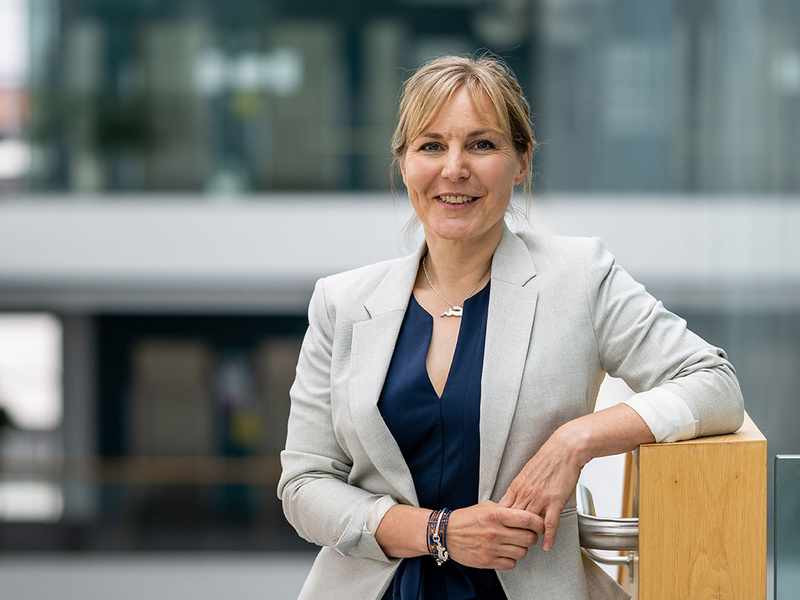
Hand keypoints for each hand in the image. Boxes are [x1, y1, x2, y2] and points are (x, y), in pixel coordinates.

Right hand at [446, 500, 543, 570]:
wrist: (445, 533)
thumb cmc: (465, 519)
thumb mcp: (486, 506)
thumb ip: (505, 509)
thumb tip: (522, 513)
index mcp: (496, 515)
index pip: (528, 520)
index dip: (538, 523)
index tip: (539, 524)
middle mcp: (496, 532)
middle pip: (529, 538)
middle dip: (531, 536)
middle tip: (527, 535)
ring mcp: (492, 548)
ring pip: (522, 552)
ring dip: (521, 548)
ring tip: (514, 544)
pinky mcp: (488, 561)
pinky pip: (511, 564)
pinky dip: (511, 559)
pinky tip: (505, 552)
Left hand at [498, 426, 585, 551]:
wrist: (565, 449)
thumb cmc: (548, 458)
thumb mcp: (527, 472)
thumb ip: (520, 486)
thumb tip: (514, 496)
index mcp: (517, 486)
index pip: (504, 509)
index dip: (501, 522)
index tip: (500, 530)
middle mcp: (526, 493)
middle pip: (514, 519)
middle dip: (512, 532)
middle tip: (512, 542)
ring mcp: (539, 498)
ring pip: (529, 523)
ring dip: (529, 536)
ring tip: (528, 545)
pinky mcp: (555, 501)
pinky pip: (549, 524)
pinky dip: (548, 537)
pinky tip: (547, 545)